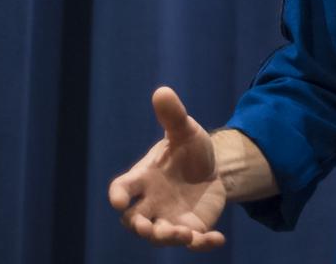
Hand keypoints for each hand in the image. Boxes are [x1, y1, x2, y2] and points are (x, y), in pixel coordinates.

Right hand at [108, 87, 227, 250]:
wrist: (211, 166)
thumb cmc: (187, 148)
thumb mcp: (184, 130)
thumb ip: (172, 115)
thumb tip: (162, 91)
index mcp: (143, 177)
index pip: (122, 189)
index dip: (117, 196)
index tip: (117, 200)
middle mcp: (151, 202)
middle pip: (135, 222)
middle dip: (140, 227)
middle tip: (150, 229)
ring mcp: (169, 218)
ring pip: (160, 235)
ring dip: (169, 238)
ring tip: (186, 235)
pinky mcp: (191, 227)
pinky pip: (194, 242)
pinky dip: (203, 243)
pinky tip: (218, 239)